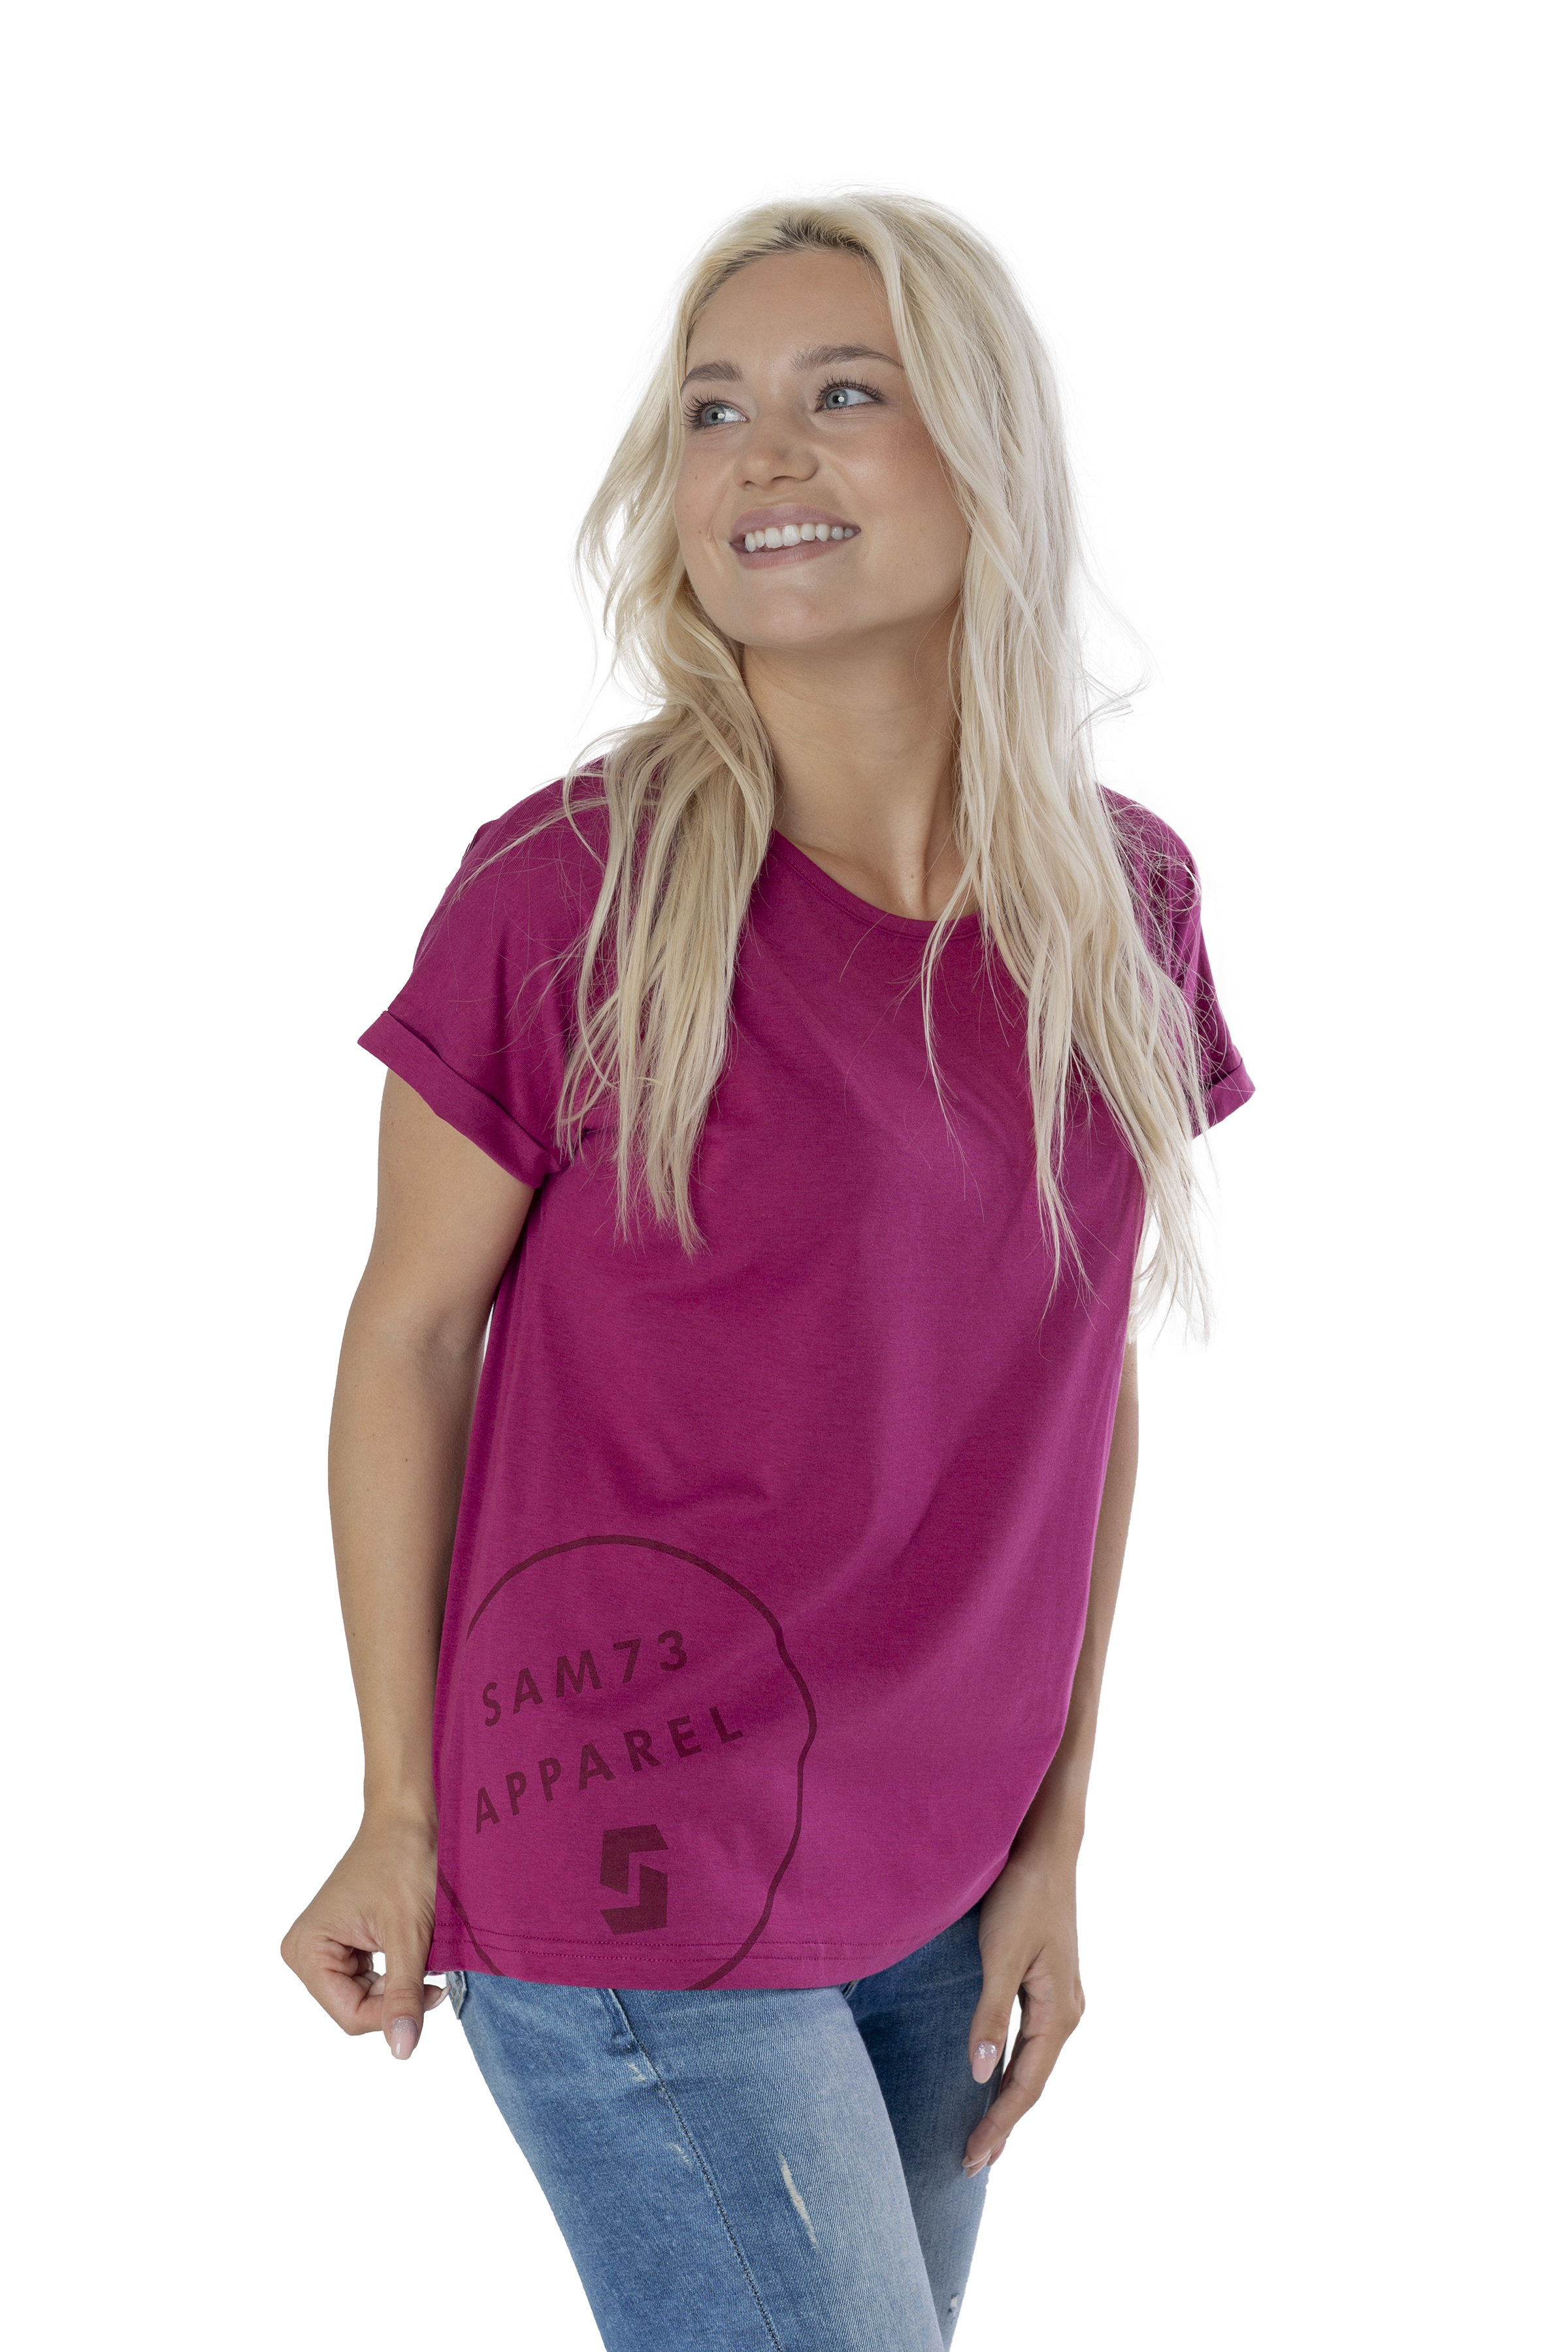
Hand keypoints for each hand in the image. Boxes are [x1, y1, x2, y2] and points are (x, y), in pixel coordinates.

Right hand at [281, 1809, 447, 2059]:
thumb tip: (402, 2051)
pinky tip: (412, 1950)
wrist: (408, 1818)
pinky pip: (368, 1979)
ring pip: (365, 1997)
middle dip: (397, 1997)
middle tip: (433, 1973)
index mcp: (307, 1950)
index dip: (394, 2013)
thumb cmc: (404, 1862)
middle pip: (356, 2009)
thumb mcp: (408, 1934)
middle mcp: (305, 1952)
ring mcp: (322, 1949)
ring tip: (423, 1953)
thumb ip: (403, 1994)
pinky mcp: (341, 1944)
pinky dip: (396, 1972)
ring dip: (399, 1985)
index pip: (351, 2015)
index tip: (433, 1991)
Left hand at [962, 1854, 1085, 2175]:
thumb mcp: (1000, 1954)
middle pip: (1032, 2082)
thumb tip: (980, 2074)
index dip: (997, 2125)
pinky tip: (998, 2078)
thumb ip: (990, 2015)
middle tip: (971, 2164)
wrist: (1047, 1848)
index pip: (1025, 2086)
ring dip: (1008, 2100)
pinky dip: (1014, 2069)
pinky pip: (1032, 2042)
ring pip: (1033, 2063)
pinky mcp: (1050, 1984)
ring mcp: (1061, 1999)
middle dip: (1002, 2124)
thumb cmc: (1022, 1895)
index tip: (971, 2159)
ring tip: (982, 2136)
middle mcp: (1067, 2013)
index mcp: (1059, 2013)